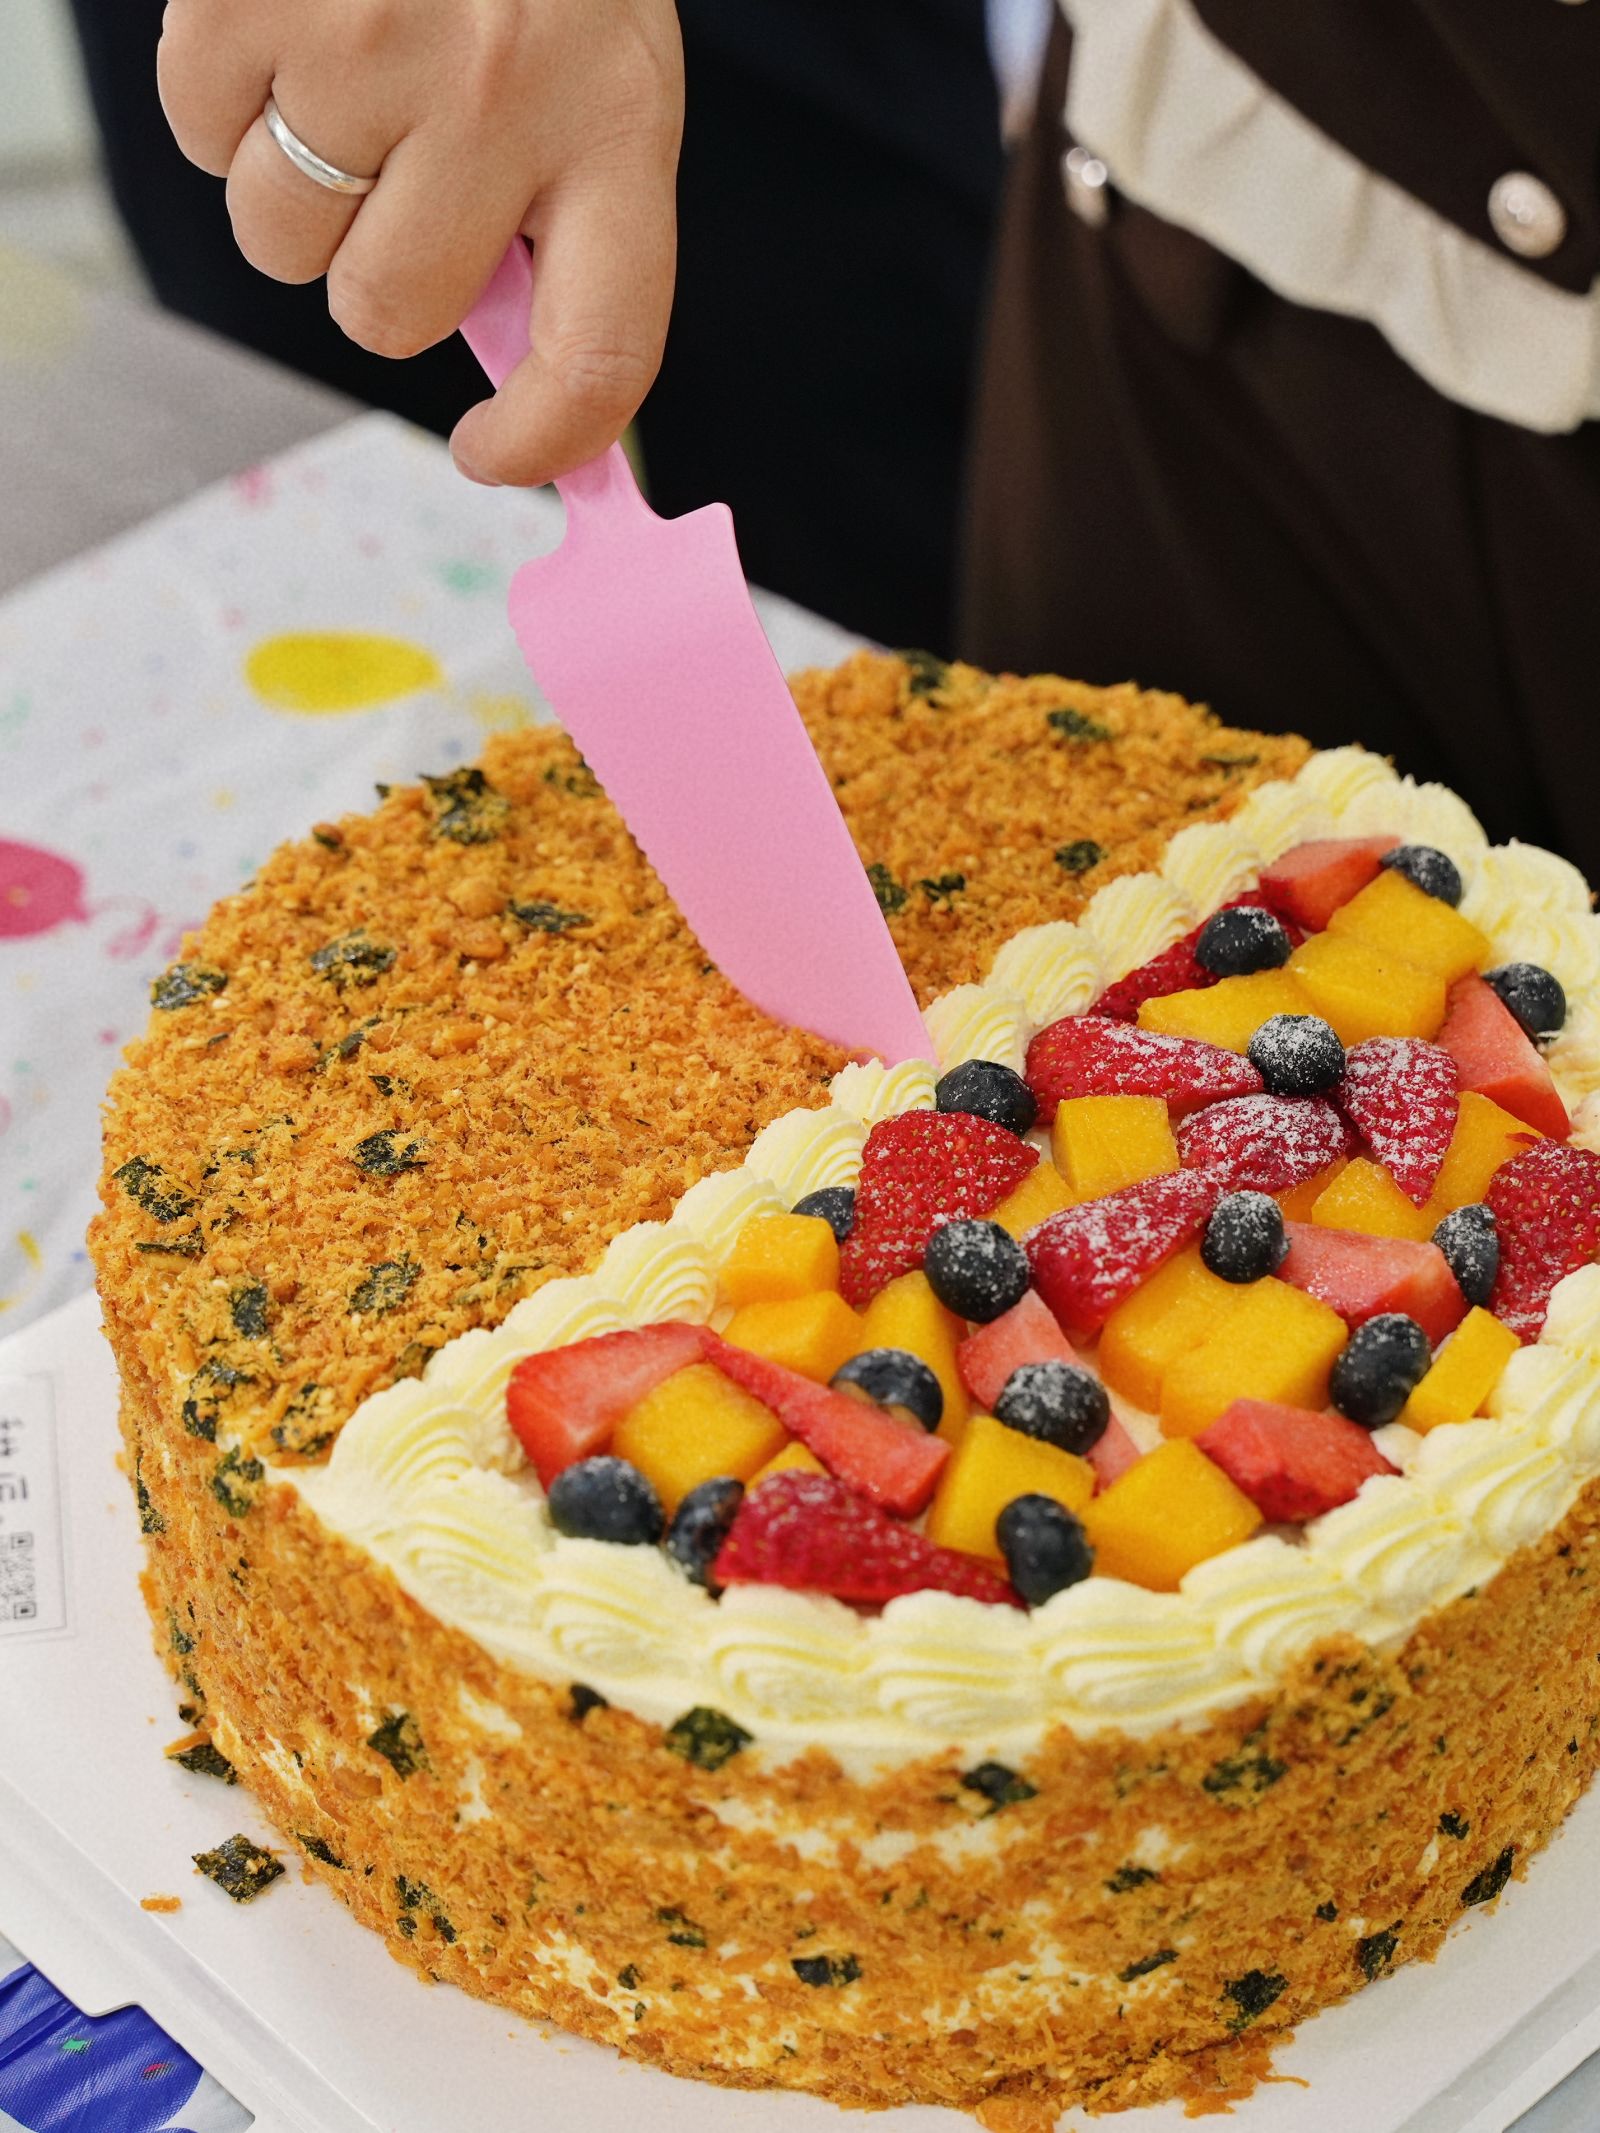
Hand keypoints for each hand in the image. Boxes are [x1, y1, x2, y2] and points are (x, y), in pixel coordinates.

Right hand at [158, 0, 682, 484]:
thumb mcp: (599, 85)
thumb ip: (562, 229)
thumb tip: (504, 388)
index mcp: (623, 129)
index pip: (602, 354)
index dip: (544, 441)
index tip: (493, 457)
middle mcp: (505, 93)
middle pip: (387, 313)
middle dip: (373, 273)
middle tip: (398, 177)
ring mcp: (373, 39)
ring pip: (277, 239)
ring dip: (294, 188)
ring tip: (348, 79)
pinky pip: (201, 137)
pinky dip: (226, 104)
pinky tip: (292, 32)